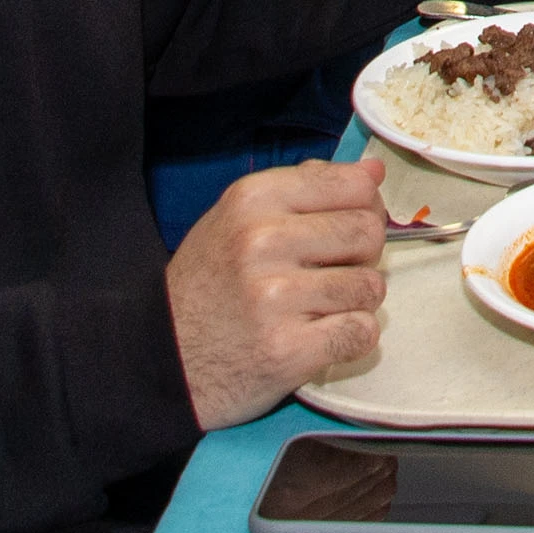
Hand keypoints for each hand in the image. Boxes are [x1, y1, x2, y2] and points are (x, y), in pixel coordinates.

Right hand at [169, 158, 389, 429]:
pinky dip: (350, 338)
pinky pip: (362, 332)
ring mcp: (275, 298)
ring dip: (354, 302)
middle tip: (328, 274)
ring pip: (371, 286)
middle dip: (362, 256)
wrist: (161, 360)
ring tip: (316, 309)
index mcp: (252, 200)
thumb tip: (373, 172)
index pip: (352, 185)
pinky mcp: (288, 349)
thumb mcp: (238, 220)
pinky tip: (318, 338)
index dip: (364, 208)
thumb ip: (305, 189)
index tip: (343, 229)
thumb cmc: (209, 285)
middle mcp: (262, 241)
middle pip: (368, 232)